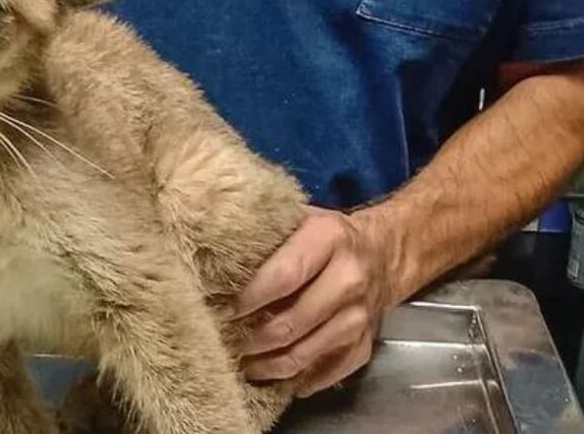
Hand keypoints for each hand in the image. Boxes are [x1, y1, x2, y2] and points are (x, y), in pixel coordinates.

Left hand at [234, 207, 396, 396]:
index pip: (284, 276)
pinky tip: (274, 377)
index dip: (250, 298)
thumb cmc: (327, 236)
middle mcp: (349, 279)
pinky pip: (326, 372)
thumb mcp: (301, 218)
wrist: (385, 253)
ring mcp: (359, 317)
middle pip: (292, 322)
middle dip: (253, 339)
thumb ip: (266, 231)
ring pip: (306, 353)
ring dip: (269, 365)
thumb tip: (212, 248)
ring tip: (242, 364)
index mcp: (329, 240)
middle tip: (225, 344)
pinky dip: (298, 380)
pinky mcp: (364, 345)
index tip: (223, 310)